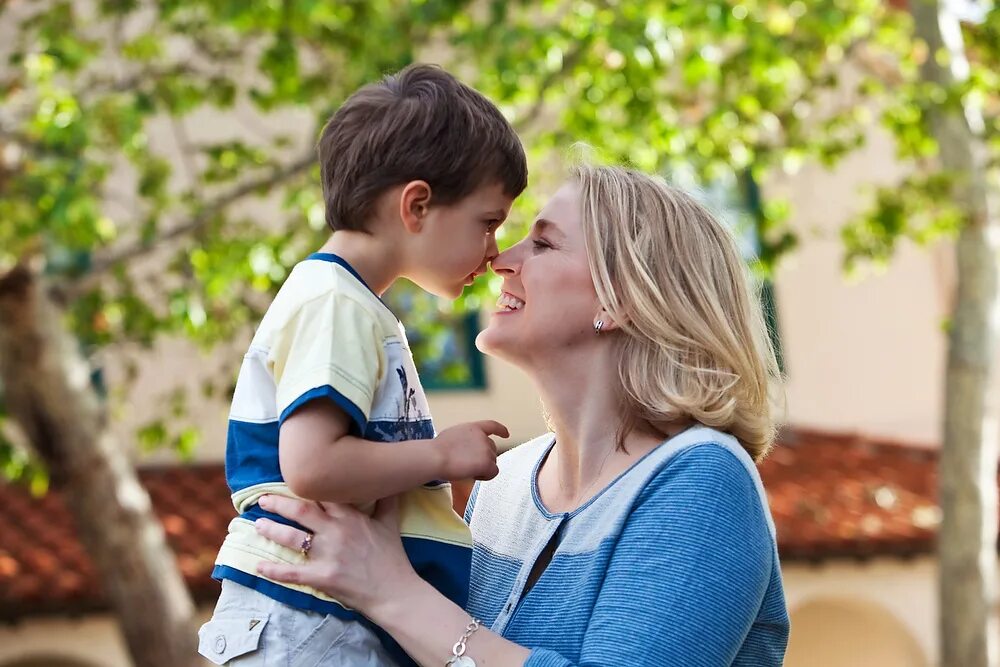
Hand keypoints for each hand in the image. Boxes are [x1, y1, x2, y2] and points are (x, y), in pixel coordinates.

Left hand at [254, 494, 418, 613]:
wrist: (394, 591)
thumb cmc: (392, 557)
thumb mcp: (389, 523)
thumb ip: (386, 499)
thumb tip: (392, 479)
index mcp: (350, 516)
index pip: (322, 494)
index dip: (305, 486)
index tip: (291, 480)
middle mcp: (335, 531)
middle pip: (300, 511)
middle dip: (278, 503)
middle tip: (262, 499)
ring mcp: (327, 554)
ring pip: (291, 538)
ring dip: (271, 530)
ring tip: (258, 525)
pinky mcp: (322, 577)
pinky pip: (292, 572)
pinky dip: (273, 570)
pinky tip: (258, 566)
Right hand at [433, 420, 508, 480]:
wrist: (436, 457)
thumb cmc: (437, 449)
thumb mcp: (453, 436)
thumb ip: (464, 439)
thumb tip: (464, 450)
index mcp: (473, 428)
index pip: (492, 426)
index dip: (500, 430)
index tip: (506, 434)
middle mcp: (483, 437)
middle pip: (492, 449)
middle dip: (484, 457)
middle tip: (469, 464)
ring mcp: (486, 450)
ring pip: (492, 462)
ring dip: (483, 467)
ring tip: (466, 470)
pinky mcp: (487, 463)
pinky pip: (493, 472)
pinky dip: (485, 476)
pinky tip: (473, 475)